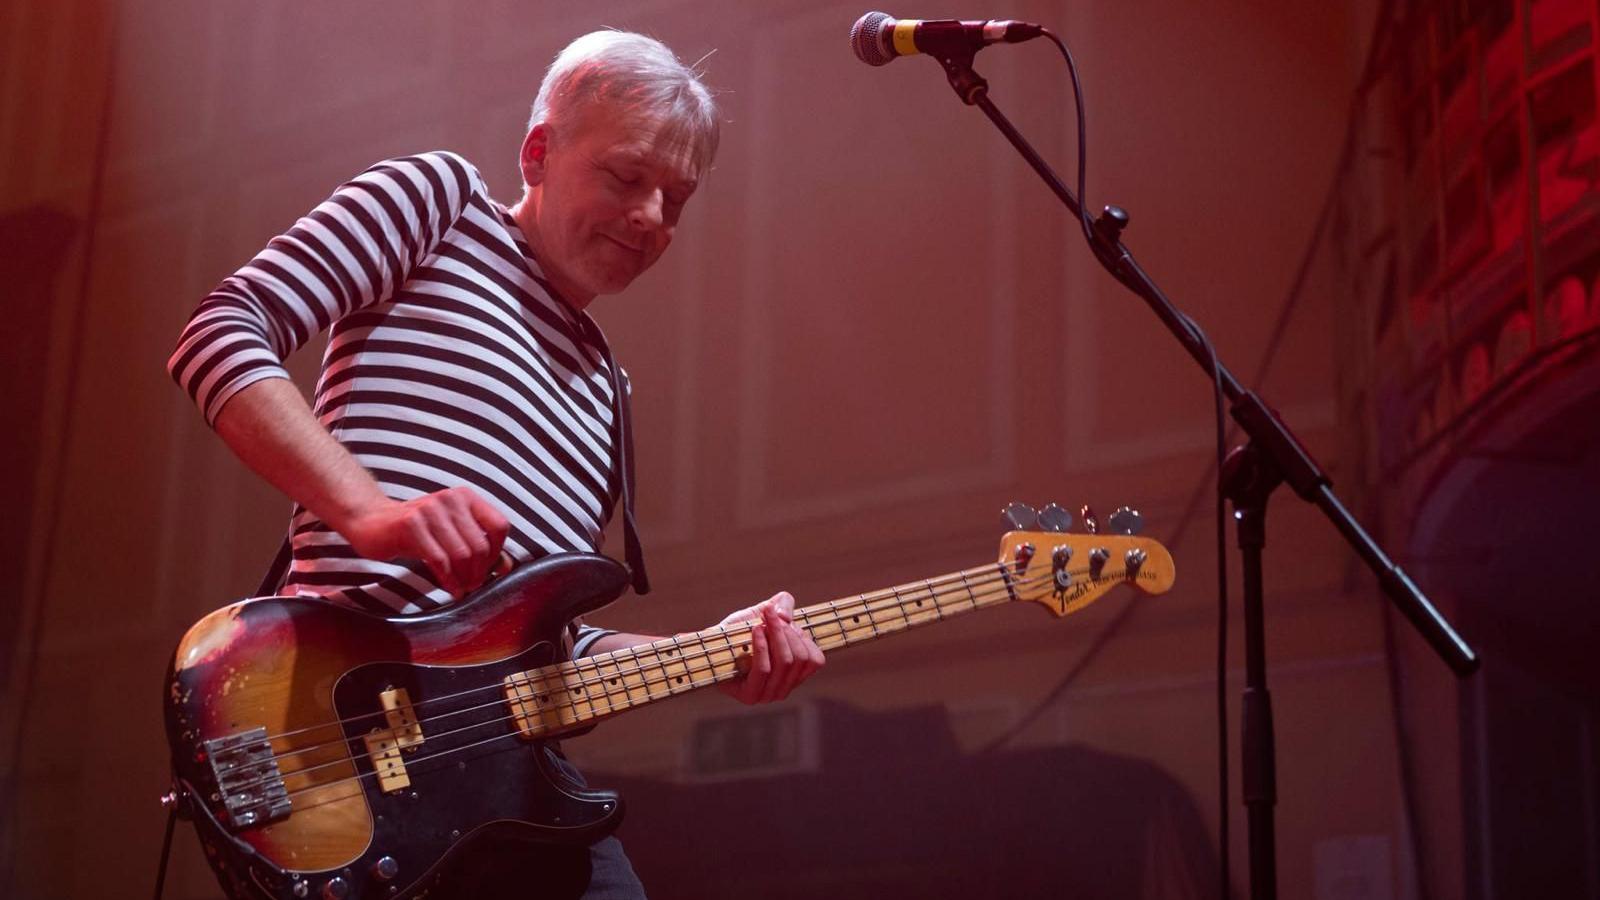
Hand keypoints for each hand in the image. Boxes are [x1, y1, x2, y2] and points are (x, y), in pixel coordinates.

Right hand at [340, 487, 509, 597]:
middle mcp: (451, 499)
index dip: (498, 552)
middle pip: (481, 544)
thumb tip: (507, 567)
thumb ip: (480, 546)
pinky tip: (450, 588)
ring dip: (465, 578)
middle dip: (479, 572)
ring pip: (462, 554)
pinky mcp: (411, 524)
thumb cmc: (417, 532)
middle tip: (472, 585)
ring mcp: (430, 509)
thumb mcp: (451, 533)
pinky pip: (439, 560)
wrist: (372, 522)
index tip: (487, 569)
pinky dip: (449, 580)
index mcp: (466, 497)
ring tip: (461, 589)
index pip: (499, 526)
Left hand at [715, 592, 824, 704]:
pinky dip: (762, 647)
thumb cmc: (740, 630)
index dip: (802, 637)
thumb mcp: (765, 611)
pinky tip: (756, 631)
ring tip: (761, 621)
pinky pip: (764, 669)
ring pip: (785, 661)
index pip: (815, 660)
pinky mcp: (750, 696)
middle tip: (769, 615)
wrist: (711, 645)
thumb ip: (783, 604)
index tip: (783, 618)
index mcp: (796, 674)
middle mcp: (785, 689)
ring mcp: (768, 695)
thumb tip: (785, 617)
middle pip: (799, 658)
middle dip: (785, 631)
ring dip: (774, 635)